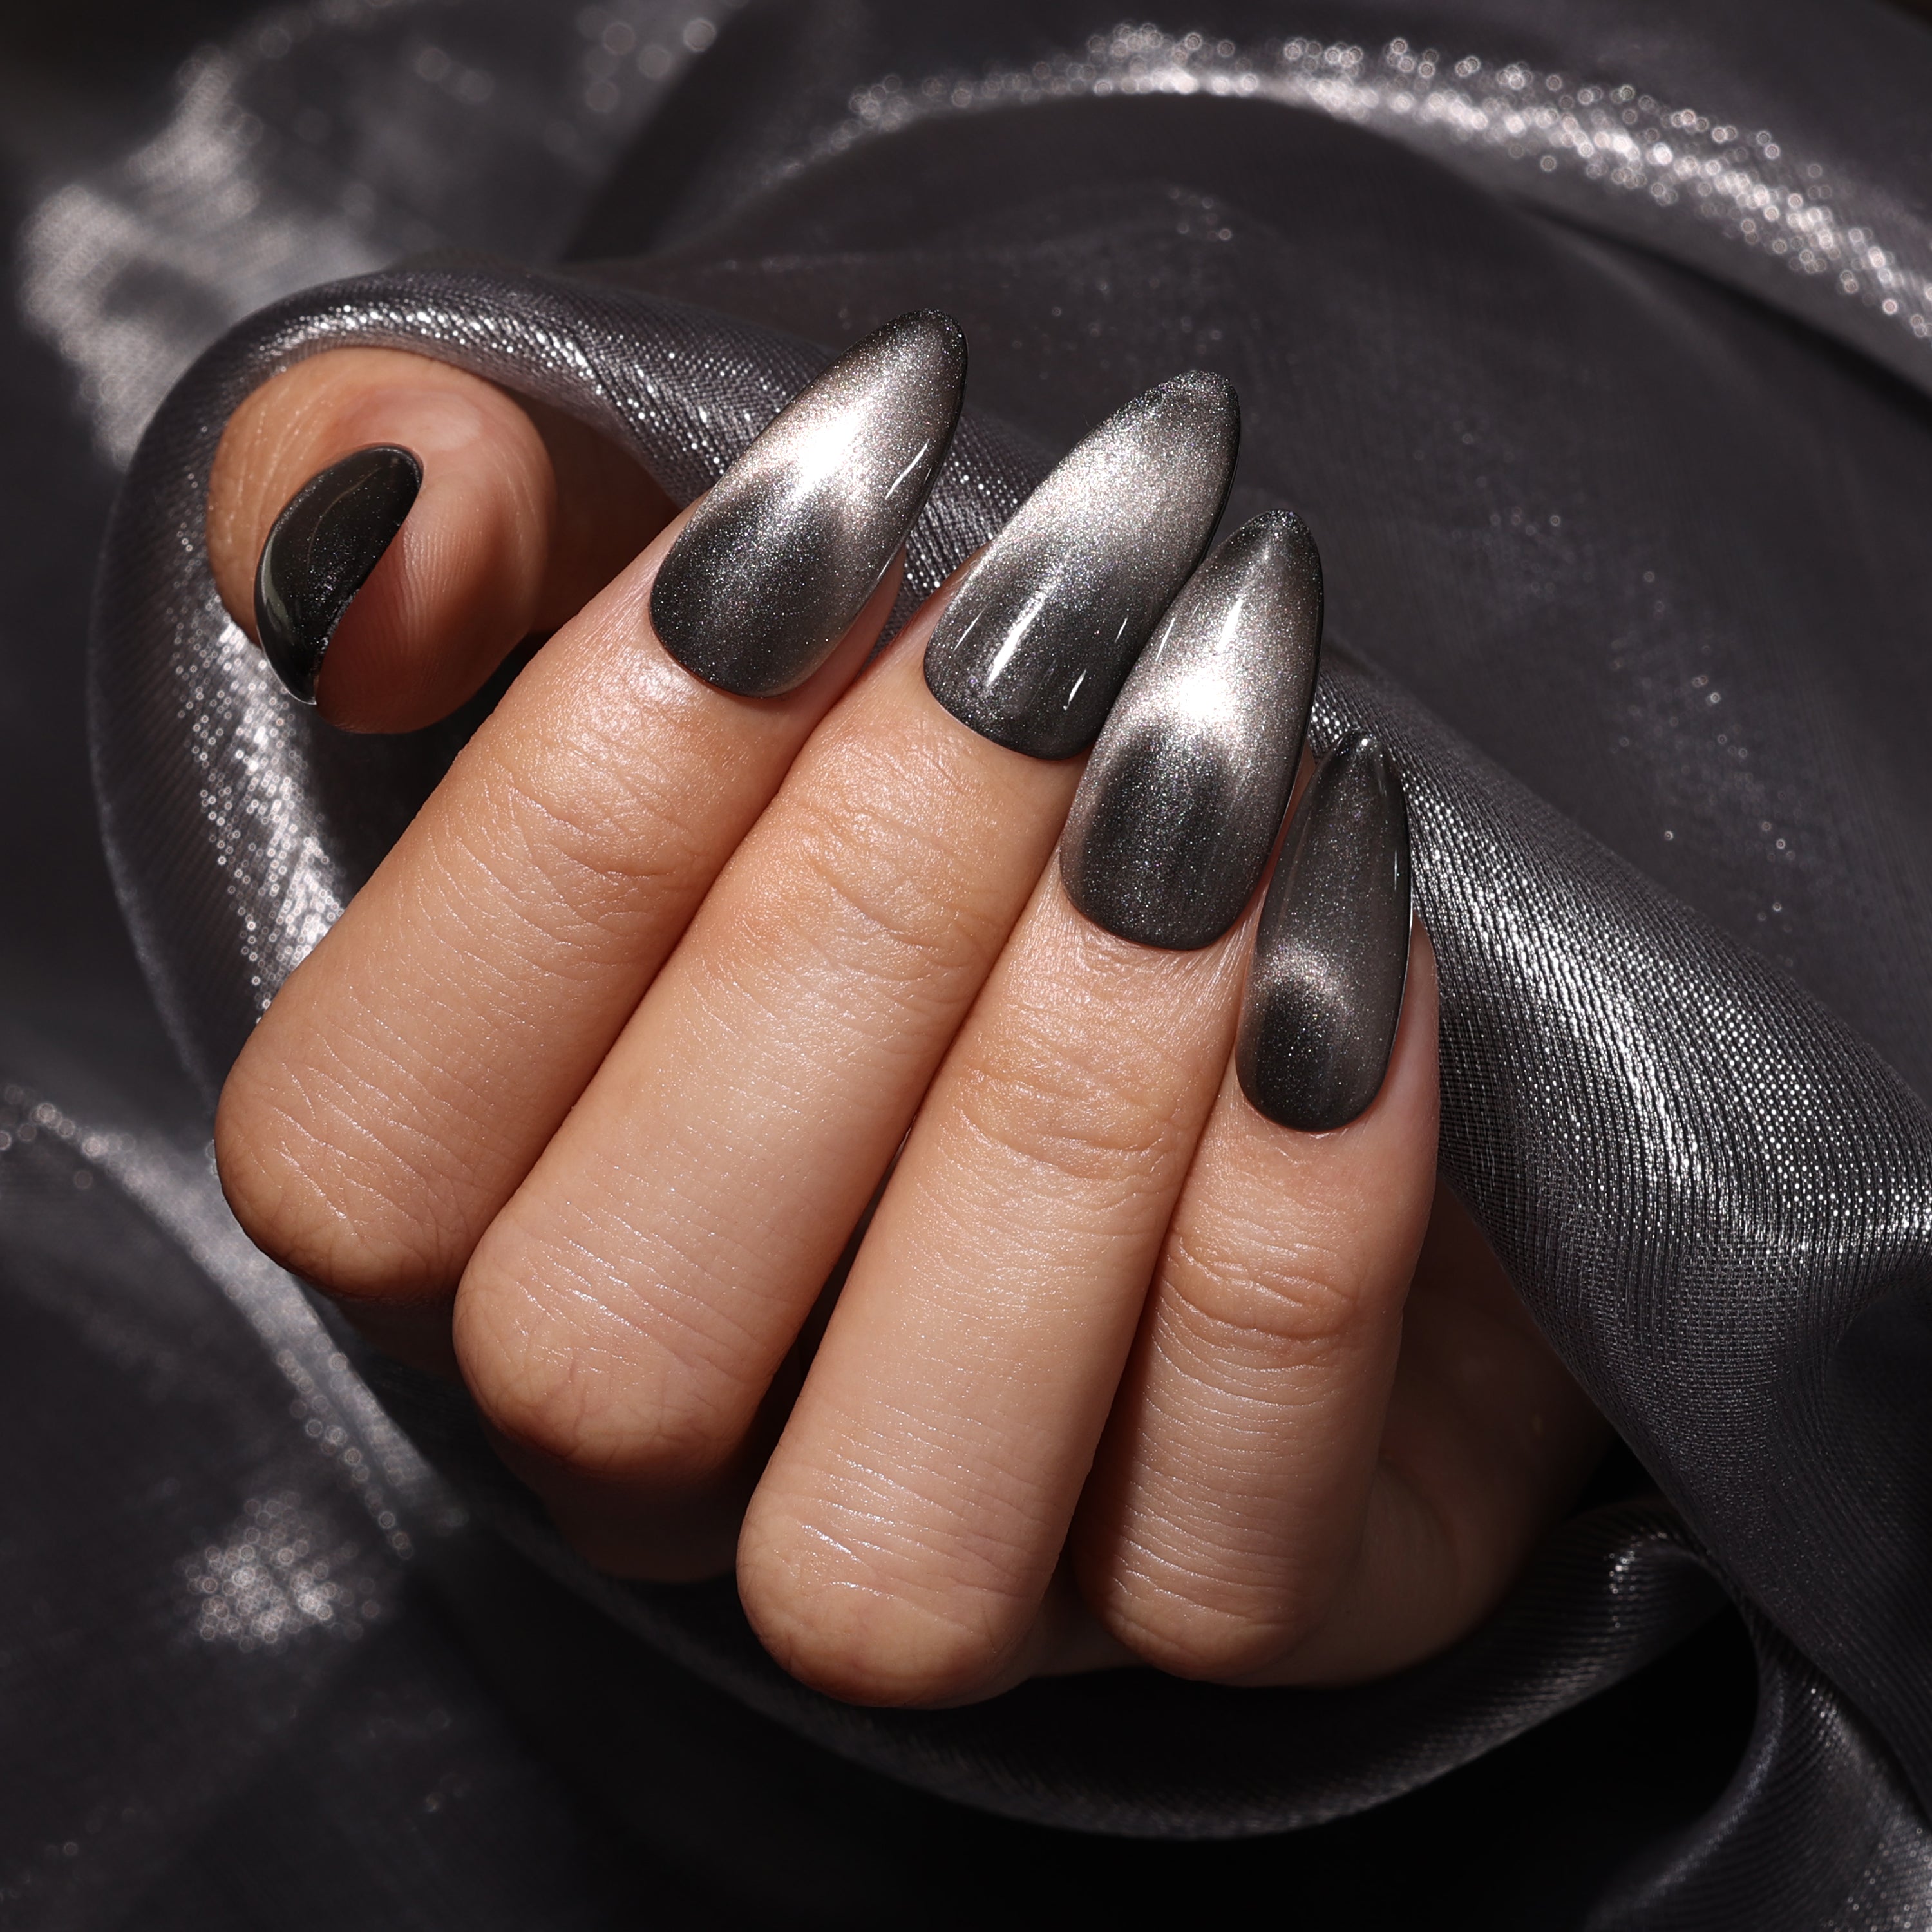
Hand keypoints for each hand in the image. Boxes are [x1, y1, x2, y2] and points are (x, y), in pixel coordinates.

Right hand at [208, 316, 1606, 1703]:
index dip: (582, 804)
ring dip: (1066, 1103)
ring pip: (892, 1527)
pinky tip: (1354, 936)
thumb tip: (362, 563)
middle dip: (860, 924)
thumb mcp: (693, 540)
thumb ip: (442, 488)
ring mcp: (932, 1576)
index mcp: (469, 1224)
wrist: (1273, 849)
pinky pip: (1214, 1550)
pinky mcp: (1211, 1612)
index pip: (367, 1138)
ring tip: (1229, 767)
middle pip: (614, 1335)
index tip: (858, 466)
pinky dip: (1293, 1223)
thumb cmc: (948, 710)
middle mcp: (654, 1458)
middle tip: (1082, 617)